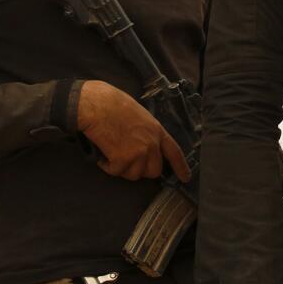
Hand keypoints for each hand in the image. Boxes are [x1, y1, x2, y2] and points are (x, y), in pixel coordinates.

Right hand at [76, 80, 190, 182]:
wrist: (97, 105)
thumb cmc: (113, 105)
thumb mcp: (140, 116)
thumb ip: (146, 133)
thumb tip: (143, 146)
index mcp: (157, 131)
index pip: (174, 153)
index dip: (181, 167)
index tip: (185, 178)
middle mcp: (152, 143)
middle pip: (154, 171)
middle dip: (141, 170)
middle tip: (127, 161)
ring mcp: (139, 152)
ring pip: (134, 174)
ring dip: (122, 168)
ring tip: (112, 153)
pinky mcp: (123, 159)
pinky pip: (116, 172)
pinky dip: (107, 166)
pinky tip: (103, 154)